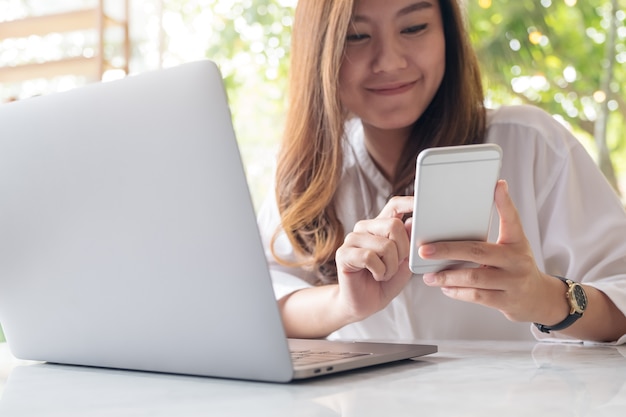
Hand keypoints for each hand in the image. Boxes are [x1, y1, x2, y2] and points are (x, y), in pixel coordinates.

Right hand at [335, 196, 414, 321]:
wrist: (364, 304)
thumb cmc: (384, 283)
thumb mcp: (404, 263)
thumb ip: (409, 244)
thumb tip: (412, 222)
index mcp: (380, 226)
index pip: (395, 205)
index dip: (409, 203)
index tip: (422, 204)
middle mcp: (365, 228)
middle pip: (394, 225)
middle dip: (403, 250)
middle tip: (396, 265)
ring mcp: (352, 239)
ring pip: (385, 245)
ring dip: (391, 266)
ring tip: (384, 274)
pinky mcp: (343, 253)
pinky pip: (370, 257)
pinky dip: (380, 272)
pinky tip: (376, 276)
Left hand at [419, 180, 562, 322]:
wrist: (539, 298)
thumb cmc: (516, 266)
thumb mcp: (512, 245)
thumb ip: (494, 231)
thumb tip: (467, 212)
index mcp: (517, 241)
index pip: (512, 219)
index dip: (505, 201)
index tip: (497, 185)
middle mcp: (517, 260)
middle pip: (478, 252)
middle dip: (448, 250)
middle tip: (424, 250)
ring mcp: (513, 282)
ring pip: (474, 278)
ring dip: (447, 276)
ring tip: (429, 276)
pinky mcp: (507, 301)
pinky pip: (476, 296)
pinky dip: (457, 292)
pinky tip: (444, 287)